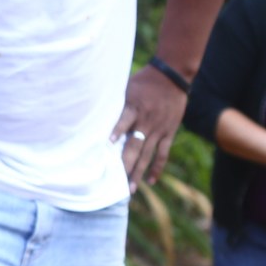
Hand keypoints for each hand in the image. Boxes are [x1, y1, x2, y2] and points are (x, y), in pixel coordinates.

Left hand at [111, 66, 189, 188]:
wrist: (172, 76)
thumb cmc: (143, 81)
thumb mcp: (127, 87)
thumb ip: (115, 102)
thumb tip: (93, 112)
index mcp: (134, 107)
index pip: (124, 121)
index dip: (116, 132)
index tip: (107, 145)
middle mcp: (146, 121)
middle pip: (134, 146)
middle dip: (125, 165)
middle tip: (115, 183)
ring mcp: (159, 129)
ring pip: (147, 155)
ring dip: (138, 172)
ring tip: (131, 189)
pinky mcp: (169, 132)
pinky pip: (163, 153)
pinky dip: (157, 168)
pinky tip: (151, 181)